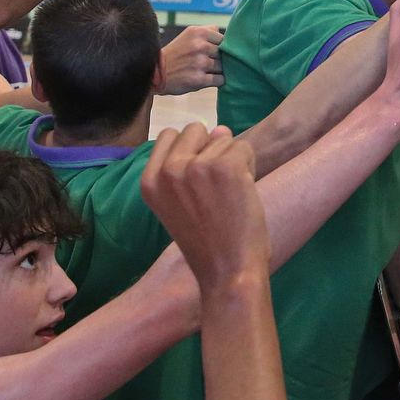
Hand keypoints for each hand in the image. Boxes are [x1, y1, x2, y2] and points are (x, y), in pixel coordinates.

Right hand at [140, 123, 267, 291]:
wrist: (228, 272)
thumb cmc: (208, 243)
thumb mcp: (179, 205)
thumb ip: (191, 165)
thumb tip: (219, 128)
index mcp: (149, 181)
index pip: (169, 136)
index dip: (191, 151)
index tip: (199, 181)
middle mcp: (168, 170)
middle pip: (195, 129)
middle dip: (211, 150)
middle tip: (217, 188)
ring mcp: (195, 167)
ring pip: (223, 138)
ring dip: (232, 160)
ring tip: (230, 196)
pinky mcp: (225, 167)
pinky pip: (244, 147)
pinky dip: (250, 166)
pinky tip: (243, 194)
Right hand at [161, 26, 223, 93]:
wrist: (155, 72)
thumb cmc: (176, 53)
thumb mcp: (188, 34)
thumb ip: (208, 30)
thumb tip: (226, 32)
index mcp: (198, 32)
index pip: (224, 39)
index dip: (220, 47)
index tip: (210, 51)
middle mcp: (200, 46)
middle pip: (224, 54)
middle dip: (218, 59)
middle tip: (207, 62)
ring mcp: (200, 63)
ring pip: (223, 67)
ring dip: (217, 71)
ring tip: (204, 71)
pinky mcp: (199, 80)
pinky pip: (220, 80)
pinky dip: (217, 81)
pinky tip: (207, 78)